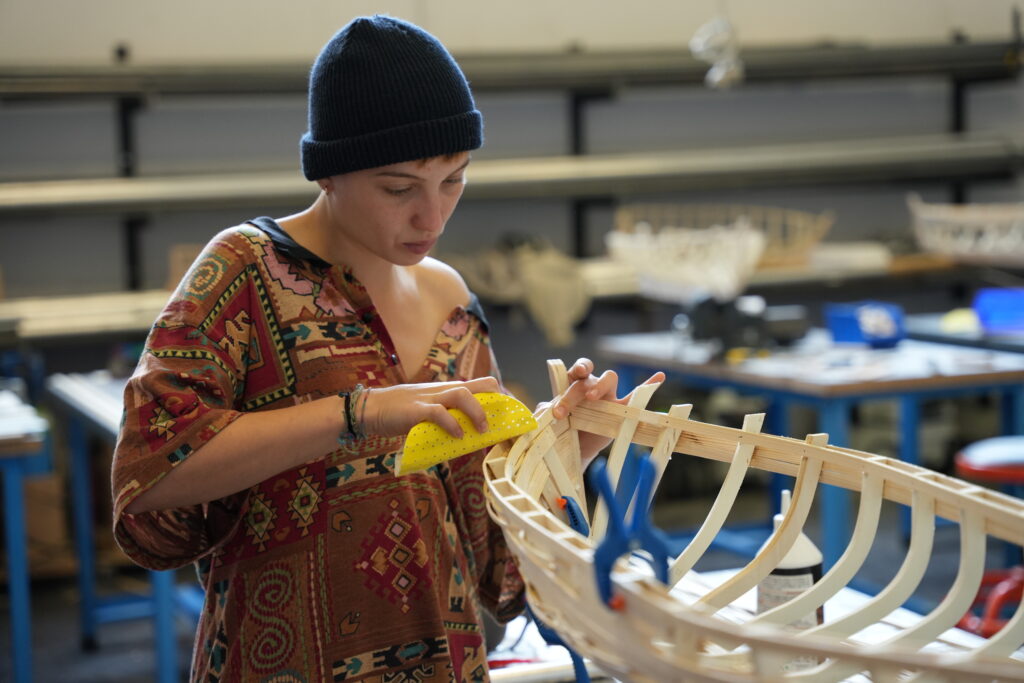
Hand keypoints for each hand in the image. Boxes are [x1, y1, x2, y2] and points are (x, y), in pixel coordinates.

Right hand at [361, 376, 500, 437]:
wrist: (371, 410)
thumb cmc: (401, 414)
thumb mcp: (429, 414)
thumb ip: (448, 420)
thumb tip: (466, 438)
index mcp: (447, 391)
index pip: (482, 385)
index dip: (499, 398)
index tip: (510, 414)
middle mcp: (442, 390)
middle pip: (480, 385)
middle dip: (496, 403)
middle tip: (501, 423)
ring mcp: (429, 398)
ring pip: (462, 394)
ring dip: (476, 412)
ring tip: (482, 430)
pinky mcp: (415, 410)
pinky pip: (438, 412)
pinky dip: (451, 424)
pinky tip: (457, 435)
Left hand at [547, 358, 664, 467]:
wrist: (574, 449)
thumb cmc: (562, 428)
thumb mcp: (550, 420)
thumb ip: (545, 411)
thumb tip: (543, 407)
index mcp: (574, 383)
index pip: (577, 369)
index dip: (577, 368)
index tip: (573, 376)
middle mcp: (591, 385)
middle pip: (589, 378)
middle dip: (575, 392)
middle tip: (562, 411)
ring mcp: (607, 396)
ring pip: (609, 378)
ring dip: (599, 385)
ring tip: (592, 398)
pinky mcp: (620, 410)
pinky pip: (636, 396)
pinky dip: (649, 385)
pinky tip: (659, 376)